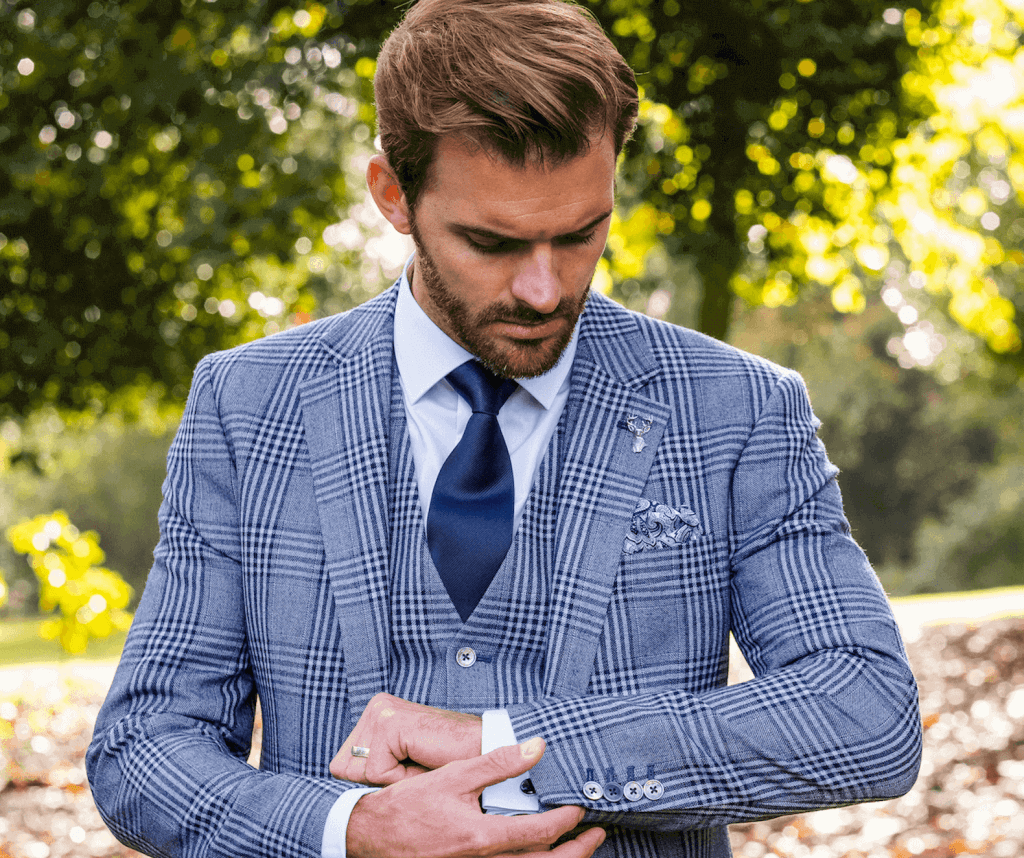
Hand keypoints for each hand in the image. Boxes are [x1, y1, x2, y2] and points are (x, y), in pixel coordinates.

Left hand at [330, 693, 482, 785]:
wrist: (481, 751)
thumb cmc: (444, 762)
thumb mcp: (399, 766)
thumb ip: (368, 769)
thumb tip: (337, 779)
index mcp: (375, 713)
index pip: (342, 763)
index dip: (372, 780)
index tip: (405, 766)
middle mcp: (375, 706)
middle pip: (344, 768)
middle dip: (379, 779)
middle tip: (413, 764)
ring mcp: (381, 711)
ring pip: (358, 772)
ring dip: (391, 779)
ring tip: (418, 761)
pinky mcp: (389, 722)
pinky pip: (376, 772)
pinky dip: (399, 778)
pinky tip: (422, 759)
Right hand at [345, 737, 604, 857]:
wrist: (371, 837)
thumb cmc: (409, 806)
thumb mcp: (454, 776)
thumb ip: (497, 762)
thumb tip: (536, 747)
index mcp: (482, 839)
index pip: (540, 833)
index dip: (567, 820)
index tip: (581, 806)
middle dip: (577, 852)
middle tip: (597, 835)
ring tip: (580, 850)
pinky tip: (539, 857)